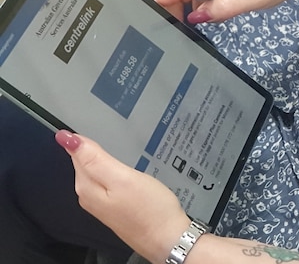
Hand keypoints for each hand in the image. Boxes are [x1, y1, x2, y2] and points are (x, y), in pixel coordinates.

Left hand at [55, 131, 190, 263]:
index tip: (92, 124)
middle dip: (91, 148)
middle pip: (84, 163)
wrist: (168, 238)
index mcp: (87, 187)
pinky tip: (121, 168)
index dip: (85, 138)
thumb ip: (95, 158)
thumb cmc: (149, 208)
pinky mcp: (115, 208)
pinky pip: (106, 182)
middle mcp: (89, 197)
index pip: (78, 153)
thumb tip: (66, 138)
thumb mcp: (123, 177)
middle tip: (104, 130)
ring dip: (101, 159)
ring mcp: (102, 204)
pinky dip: (111, 171)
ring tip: (111, 145)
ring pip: (96, 173)